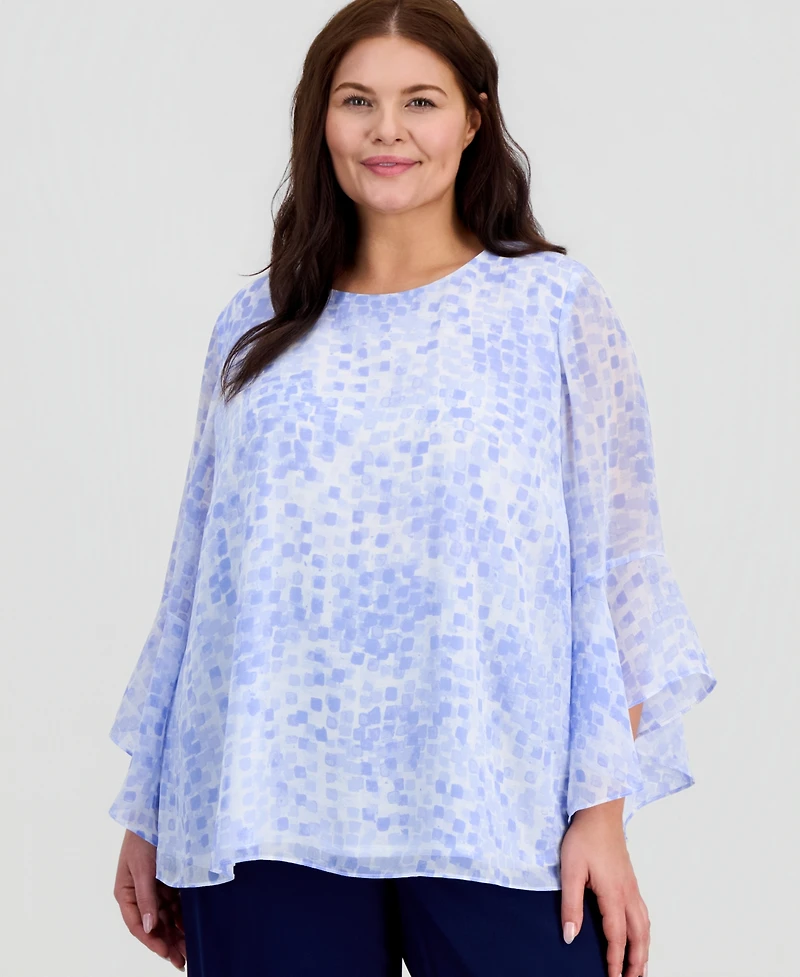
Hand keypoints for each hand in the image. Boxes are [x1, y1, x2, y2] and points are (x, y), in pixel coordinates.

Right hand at [113, 828, 186, 970]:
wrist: (155, 809)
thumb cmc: (143, 836)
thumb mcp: (143, 868)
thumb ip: (146, 898)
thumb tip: (150, 927)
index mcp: (125, 892)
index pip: (139, 924)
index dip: (153, 941)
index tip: (167, 954)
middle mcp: (139, 893)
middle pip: (153, 924)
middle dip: (167, 943)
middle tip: (183, 959)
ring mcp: (154, 887)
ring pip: (165, 917)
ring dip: (175, 932)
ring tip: (188, 948)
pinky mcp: (167, 879)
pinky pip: (174, 903)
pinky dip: (181, 915)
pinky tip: (190, 926)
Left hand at [560, 802, 649, 976]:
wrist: (600, 810)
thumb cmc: (584, 837)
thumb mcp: (570, 870)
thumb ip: (571, 905)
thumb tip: (570, 936)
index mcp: (613, 894)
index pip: (617, 937)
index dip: (615, 961)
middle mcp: (628, 893)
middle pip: (638, 936)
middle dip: (637, 962)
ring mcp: (632, 886)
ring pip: (644, 926)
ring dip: (644, 949)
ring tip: (641, 967)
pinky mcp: (630, 879)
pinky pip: (643, 913)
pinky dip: (645, 932)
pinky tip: (640, 934)